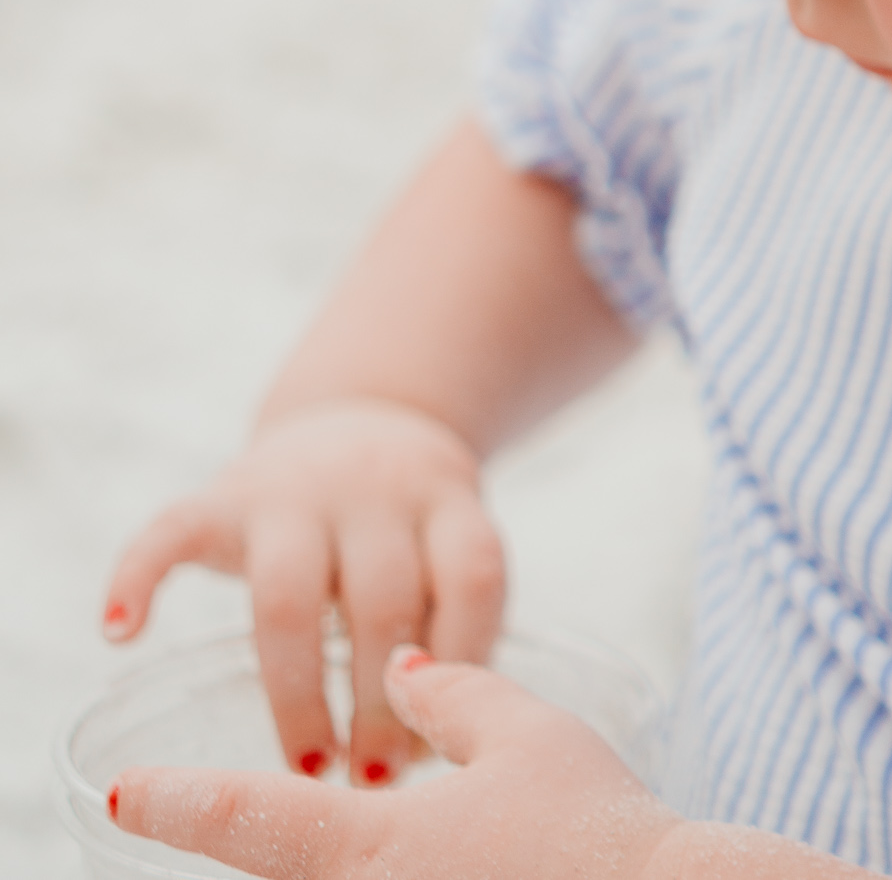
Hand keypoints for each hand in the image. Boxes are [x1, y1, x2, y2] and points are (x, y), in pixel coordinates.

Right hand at [101, 399, 506, 782]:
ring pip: (290, 591)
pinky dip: (138, 575)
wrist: (368, 413)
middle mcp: (373, 491)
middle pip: (381, 598)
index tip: (444, 742)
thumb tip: (423, 750)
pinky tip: (121, 632)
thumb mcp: (454, 545)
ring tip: (307, 767)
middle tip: (375, 779)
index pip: (470, 576)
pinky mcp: (226, 495)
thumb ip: (449, 622)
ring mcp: (297, 491)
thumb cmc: (415, 525)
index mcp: (446, 501)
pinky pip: (173, 530)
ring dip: (298, 691)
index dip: (461, 662)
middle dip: (380, 701)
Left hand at [110, 647, 683, 879]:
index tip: (124, 793)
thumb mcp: (527, 734)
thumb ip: (456, 697)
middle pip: (284, 876)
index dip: (178, 801)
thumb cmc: (598, 826)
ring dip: (337, 863)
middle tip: (287, 800)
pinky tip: (459, 864)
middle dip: (278, 841)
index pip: (249, 816)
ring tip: (421, 830)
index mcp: (376, 841)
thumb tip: (406, 673)